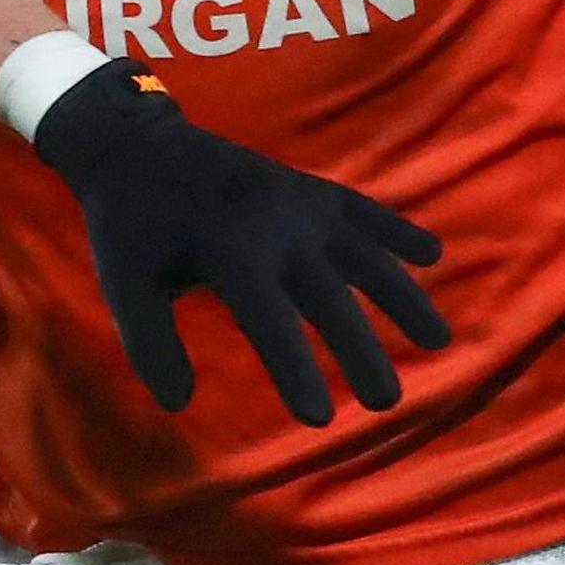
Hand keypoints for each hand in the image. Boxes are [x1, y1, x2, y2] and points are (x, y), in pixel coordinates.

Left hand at [31, 62, 449, 425]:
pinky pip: (363, 210)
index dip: (295, 371)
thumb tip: (178, 404)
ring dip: (403, 297)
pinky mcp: (309, 187)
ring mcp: (299, 203)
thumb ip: (150, 344)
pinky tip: (432, 255)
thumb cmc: (131, 226)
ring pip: (364, 255)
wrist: (138, 143)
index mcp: (228, 251)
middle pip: (329, 299)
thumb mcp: (125, 285)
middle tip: (386, 402)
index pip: (270, 324)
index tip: (318, 420)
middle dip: (360, 351)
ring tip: (439, 341)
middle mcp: (275, 227)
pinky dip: (397, 230)